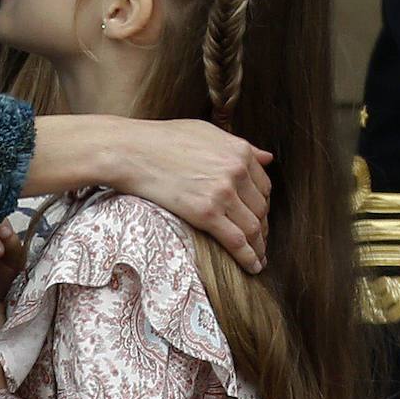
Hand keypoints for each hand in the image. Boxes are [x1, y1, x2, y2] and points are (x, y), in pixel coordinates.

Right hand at [26, 114, 270, 274]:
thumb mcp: (205, 132)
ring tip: (258, 257)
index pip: (264, 185)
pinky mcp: (206, 213)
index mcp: (238, 151)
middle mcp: (236, 171)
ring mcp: (222, 193)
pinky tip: (253, 266)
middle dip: (262, 227)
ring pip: (253, 227)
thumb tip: (268, 158)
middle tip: (258, 240)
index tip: (258, 215)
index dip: (262, 204)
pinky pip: (237, 241)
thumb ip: (240, 145)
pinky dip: (249, 257)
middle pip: (261, 208)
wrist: (131, 151)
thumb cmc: (162, 139)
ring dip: (259, 246)